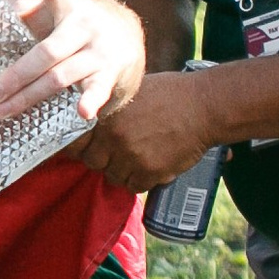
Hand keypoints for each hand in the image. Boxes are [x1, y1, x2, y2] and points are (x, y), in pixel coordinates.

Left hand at [0, 0, 143, 122]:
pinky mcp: (110, 75)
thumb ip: (36, 11)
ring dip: (30, 95)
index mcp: (69, 7)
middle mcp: (85, 27)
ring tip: (3, 110)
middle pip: (48, 51)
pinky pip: (98, 90)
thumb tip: (17, 8)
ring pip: (60, 76)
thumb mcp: (58, 12)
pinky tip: (83, 112)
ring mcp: (99, 52)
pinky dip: (91, 102)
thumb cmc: (75, 28)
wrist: (125, 40)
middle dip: (18, 74)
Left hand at [79, 69, 219, 193]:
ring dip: (122, 171)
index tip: (85, 146)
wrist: (204, 106)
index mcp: (105, 115)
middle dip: (102, 159)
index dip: (79, 146)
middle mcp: (113, 137)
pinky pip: (135, 186)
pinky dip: (140, 180)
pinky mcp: (151, 171)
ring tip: (136, 158)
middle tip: (115, 153)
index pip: (74, 141)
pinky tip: (150, 167)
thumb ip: (109, 108)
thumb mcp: (131, 92)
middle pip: (92, 162)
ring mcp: (131, 156)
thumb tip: (89, 119)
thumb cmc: (170, 94)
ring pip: (113, 177)